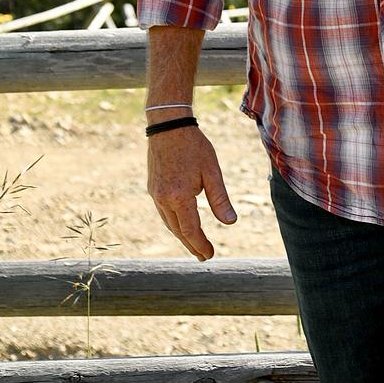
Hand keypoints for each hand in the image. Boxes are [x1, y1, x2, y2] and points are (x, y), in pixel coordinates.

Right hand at [147, 126, 236, 259]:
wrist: (168, 126)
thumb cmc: (194, 146)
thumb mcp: (212, 172)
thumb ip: (220, 199)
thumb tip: (230, 223)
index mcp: (179, 197)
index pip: (190, 230)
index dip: (200, 244)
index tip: (209, 255)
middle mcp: (163, 199)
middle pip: (178, 230)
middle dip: (191, 245)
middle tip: (203, 256)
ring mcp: (155, 194)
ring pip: (169, 223)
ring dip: (182, 235)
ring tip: (194, 244)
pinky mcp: (153, 188)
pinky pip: (164, 212)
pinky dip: (174, 222)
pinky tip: (182, 223)